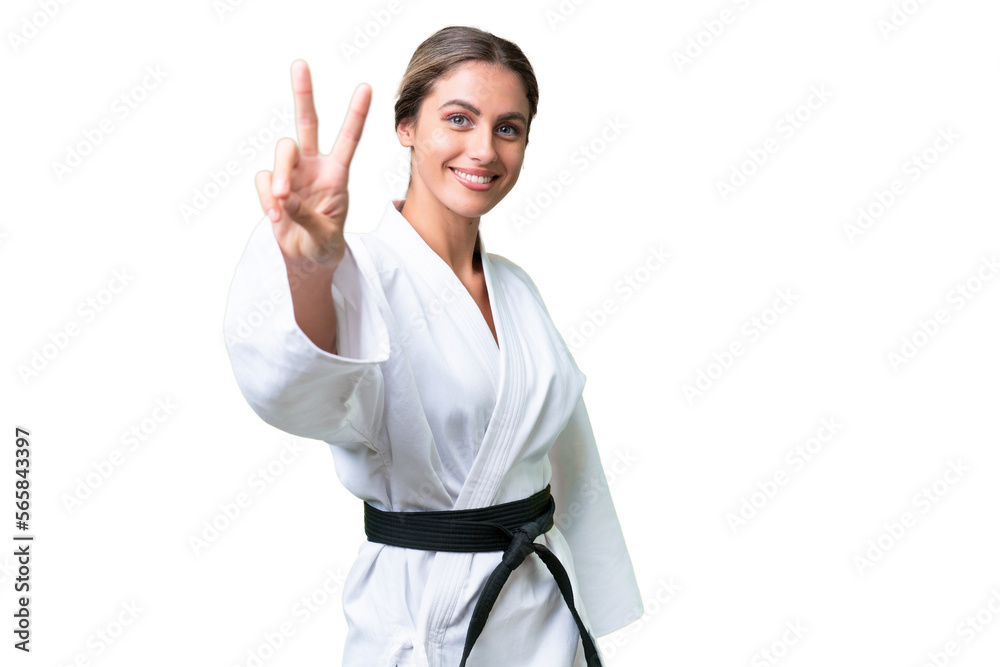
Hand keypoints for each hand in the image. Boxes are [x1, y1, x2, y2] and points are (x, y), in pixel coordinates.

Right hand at [255, 60, 370, 272]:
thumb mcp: (326, 235)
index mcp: (337, 173)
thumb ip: (307, 216)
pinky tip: (275, 216)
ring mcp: (291, 173)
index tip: (366, 88)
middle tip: (300, 64)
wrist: (306, 260)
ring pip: (283, 151)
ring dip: (279, 174)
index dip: (356, 114)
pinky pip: (263, 180)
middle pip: (308, 122)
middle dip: (304, 93)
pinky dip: (266, 198)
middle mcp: (314, 166)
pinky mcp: (271, 185)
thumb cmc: (325, 244)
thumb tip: (283, 197)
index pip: (348, 139)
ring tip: (280, 201)